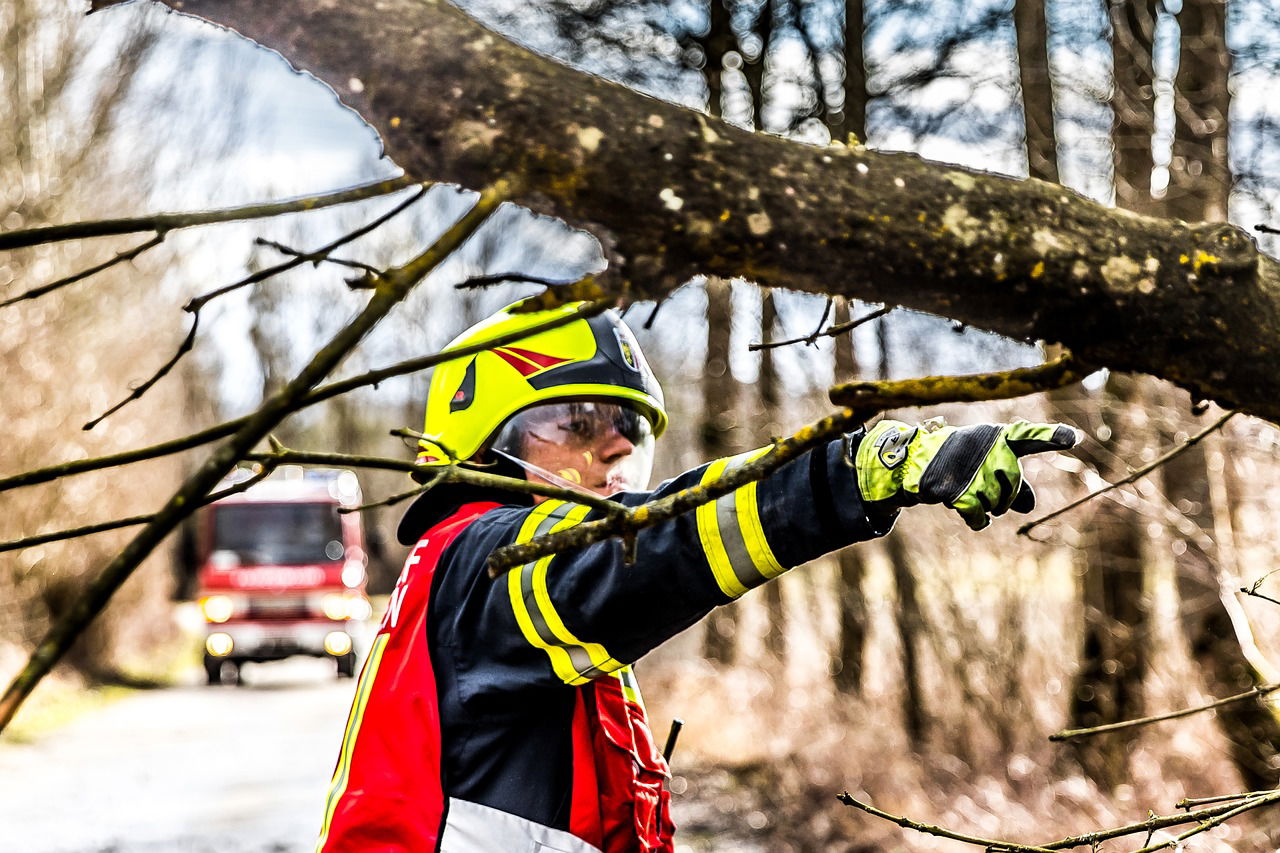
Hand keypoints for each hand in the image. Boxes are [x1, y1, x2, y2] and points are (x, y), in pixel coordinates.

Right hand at [854, 418, 1079, 530]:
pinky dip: (976, 520)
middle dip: (1002, 494)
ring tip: (964, 488)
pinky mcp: (957, 493)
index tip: (1072, 438)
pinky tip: (966, 509)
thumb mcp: (987, 462)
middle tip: (982, 485)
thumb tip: (1029, 508)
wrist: (913, 461)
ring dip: (984, 505)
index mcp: (997, 437)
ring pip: (997, 505)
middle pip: (1014, 486)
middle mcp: (986, 451)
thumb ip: (1014, 480)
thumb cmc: (959, 460)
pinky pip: (981, 518)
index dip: (1050, 436)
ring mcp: (972, 472)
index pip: (1027, 435)